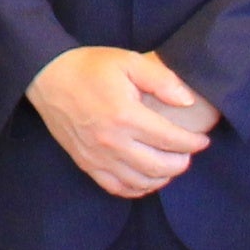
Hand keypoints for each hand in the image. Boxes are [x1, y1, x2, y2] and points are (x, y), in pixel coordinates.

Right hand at [26, 47, 213, 198]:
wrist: (47, 77)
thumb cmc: (90, 68)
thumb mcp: (128, 61)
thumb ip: (161, 80)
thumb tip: (187, 101)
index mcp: (125, 115)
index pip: (170, 139)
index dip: (192, 143)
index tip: (202, 140)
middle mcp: (112, 141)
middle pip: (158, 166)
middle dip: (181, 162)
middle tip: (188, 153)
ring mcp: (97, 156)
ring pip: (140, 181)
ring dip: (162, 177)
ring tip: (170, 164)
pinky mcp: (86, 163)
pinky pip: (116, 187)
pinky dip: (137, 188)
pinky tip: (146, 178)